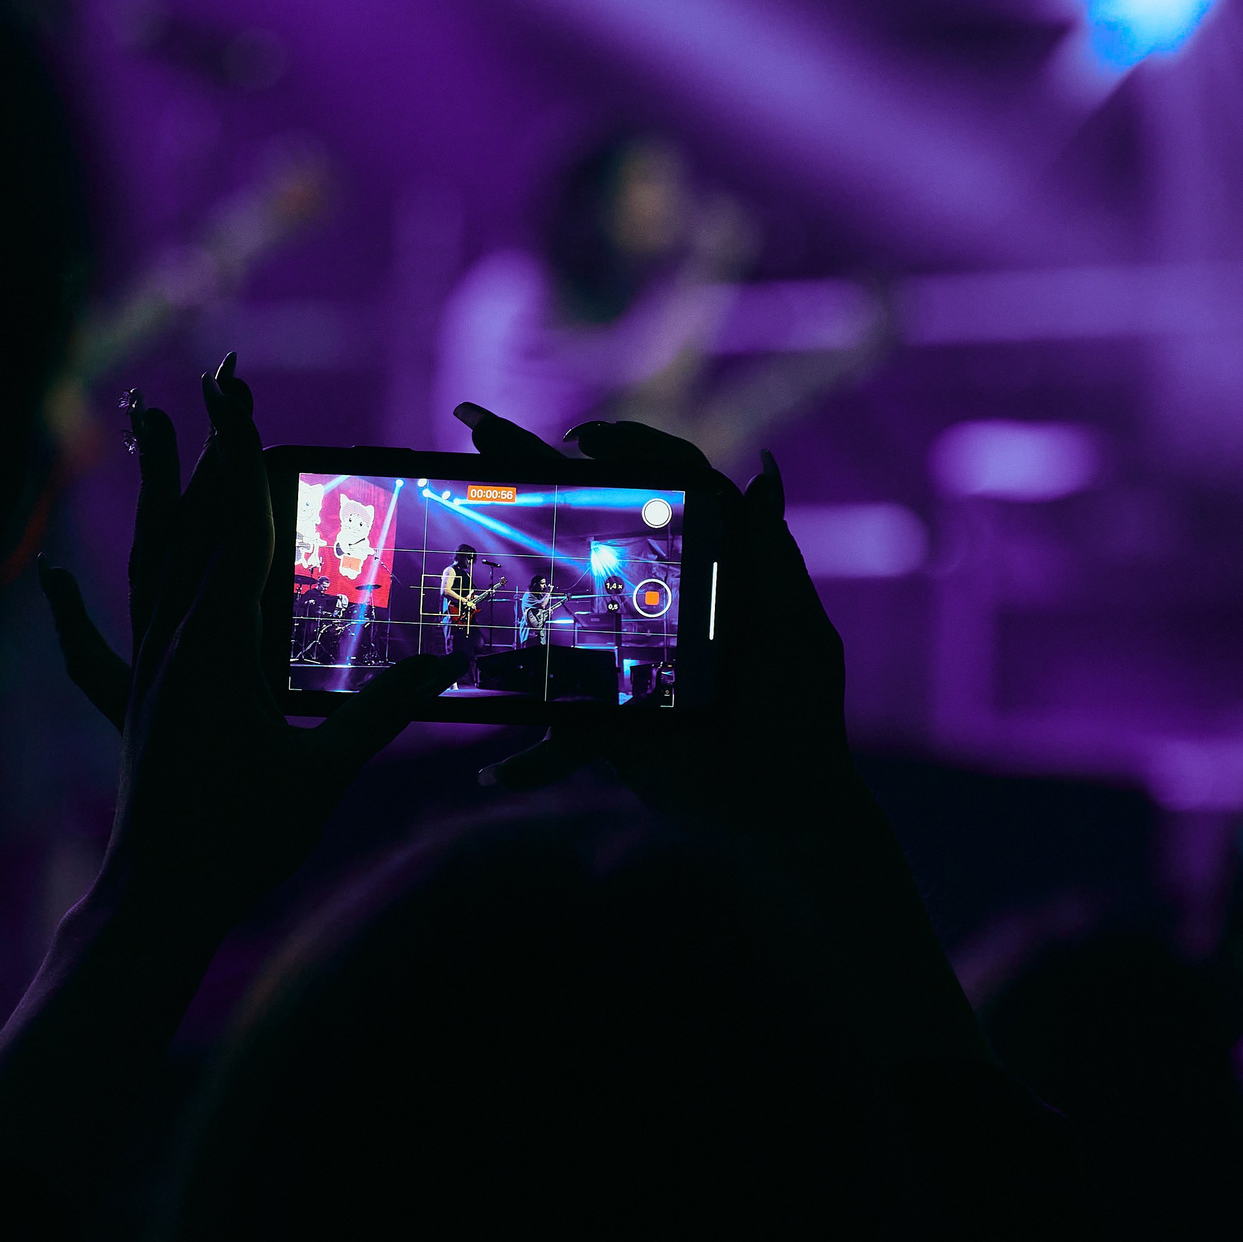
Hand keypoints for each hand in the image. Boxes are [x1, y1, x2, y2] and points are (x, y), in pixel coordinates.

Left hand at [40, 355, 461, 931]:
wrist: (159, 900)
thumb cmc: (241, 841)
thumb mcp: (322, 774)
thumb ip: (380, 712)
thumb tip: (446, 664)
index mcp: (218, 649)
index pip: (236, 529)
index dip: (243, 457)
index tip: (240, 394)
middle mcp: (172, 645)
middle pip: (188, 525)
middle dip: (203, 449)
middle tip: (209, 381)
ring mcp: (146, 671)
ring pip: (148, 562)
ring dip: (155, 494)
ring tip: (147, 428)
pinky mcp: (132, 703)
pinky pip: (98, 638)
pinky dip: (75, 602)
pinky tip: (48, 577)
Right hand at [456, 402, 986, 1066]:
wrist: (782, 811)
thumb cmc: (800, 715)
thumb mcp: (794, 629)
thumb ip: (768, 555)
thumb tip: (762, 468)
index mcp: (700, 567)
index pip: (655, 488)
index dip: (621, 450)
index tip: (577, 441)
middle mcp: (649, 601)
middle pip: (584, 526)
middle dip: (524, 475)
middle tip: (471, 430)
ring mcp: (617, 658)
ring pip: (546, 617)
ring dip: (492, 594)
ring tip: (442, 556)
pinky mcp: (600, 720)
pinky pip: (551, 728)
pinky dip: (526, 759)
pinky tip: (493, 767)